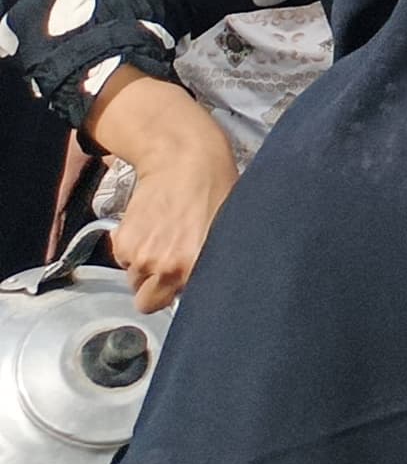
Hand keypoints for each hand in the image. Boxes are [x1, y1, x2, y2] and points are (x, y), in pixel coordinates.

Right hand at [89, 69, 234, 313]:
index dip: (178, 294)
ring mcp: (141, 256)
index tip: (183, 284)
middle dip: (155, 288)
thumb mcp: (226, 232)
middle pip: (147, 301)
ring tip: (163, 237)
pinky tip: (150, 225)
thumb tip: (212, 285)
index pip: (176, 304)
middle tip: (169, 264)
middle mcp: (165, 267)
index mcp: (195, 267)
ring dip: (144, 265)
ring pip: (135, 278)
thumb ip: (214, 263)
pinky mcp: (122, 241)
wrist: (184, 159)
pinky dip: (132, 247)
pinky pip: (122, 259)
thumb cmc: (216, 190)